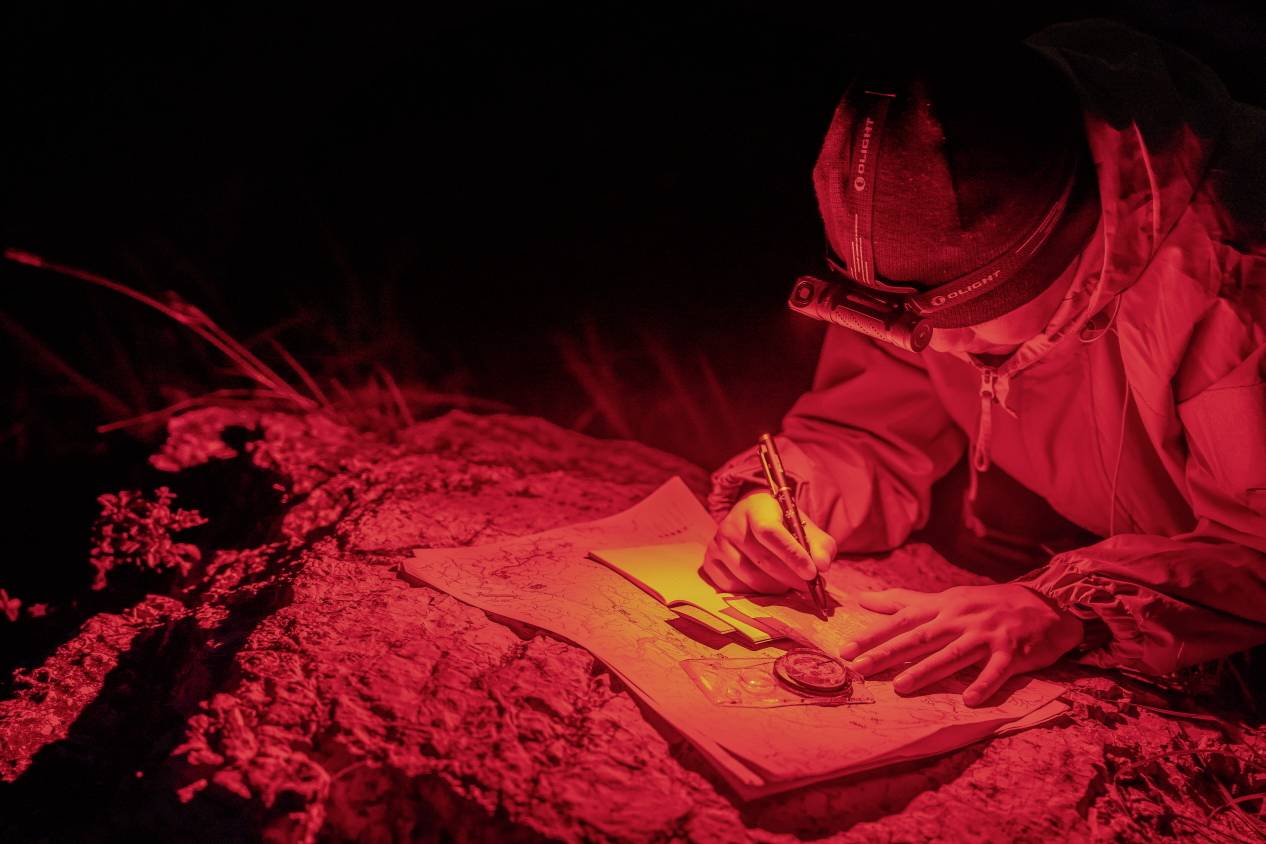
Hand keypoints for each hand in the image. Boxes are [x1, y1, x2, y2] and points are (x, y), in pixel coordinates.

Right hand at [702, 490, 836, 593]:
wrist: (752, 520)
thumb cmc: (783, 525)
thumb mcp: (805, 528)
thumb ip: (820, 545)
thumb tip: (822, 565)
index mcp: (755, 507)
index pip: (770, 532)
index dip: (792, 554)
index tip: (812, 573)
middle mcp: (731, 524)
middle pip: (763, 560)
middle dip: (791, 577)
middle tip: (809, 586)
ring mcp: (717, 544)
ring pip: (751, 578)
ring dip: (776, 587)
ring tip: (789, 583)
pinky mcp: (710, 562)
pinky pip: (735, 588)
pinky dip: (756, 592)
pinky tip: (768, 584)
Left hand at [839, 584, 1084, 705]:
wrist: (1046, 604)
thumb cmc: (988, 604)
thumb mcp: (948, 598)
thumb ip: (905, 601)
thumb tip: (864, 600)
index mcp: (944, 606)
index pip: (903, 620)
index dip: (874, 635)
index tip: (846, 650)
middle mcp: (962, 618)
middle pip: (920, 637)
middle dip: (888, 653)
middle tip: (860, 669)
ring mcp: (988, 634)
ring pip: (953, 654)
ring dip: (927, 670)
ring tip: (901, 686)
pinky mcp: (1013, 652)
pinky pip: (997, 671)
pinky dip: (984, 685)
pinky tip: (969, 700)